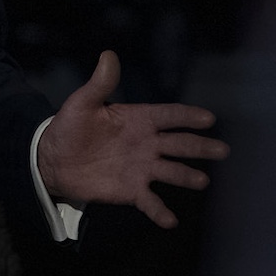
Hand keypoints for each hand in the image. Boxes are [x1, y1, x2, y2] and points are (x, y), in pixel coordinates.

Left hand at [36, 50, 226, 228]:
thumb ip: (99, 84)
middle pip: (179, 144)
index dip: (187, 116)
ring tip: (201, 182)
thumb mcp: (82, 103)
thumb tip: (108, 55)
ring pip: (171, 172)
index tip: (208, 118)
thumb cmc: (70, 128)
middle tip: (222, 150)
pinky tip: (170, 220)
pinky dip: (160, 211)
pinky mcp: (131, 191)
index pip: (168, 115)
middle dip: (200, 147)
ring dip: (186, 177)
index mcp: (138, 119)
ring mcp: (141, 168)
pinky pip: (150, 201)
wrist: (53, 161)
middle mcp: (146, 144)